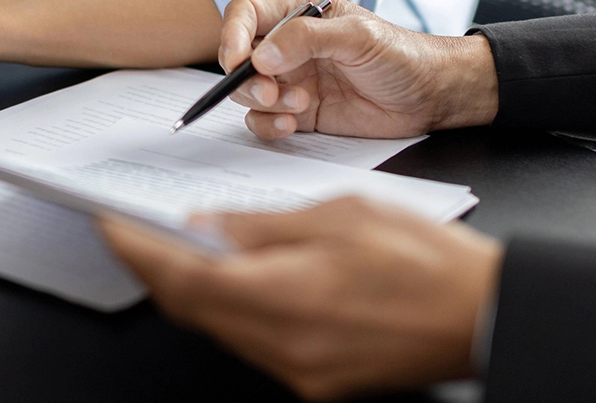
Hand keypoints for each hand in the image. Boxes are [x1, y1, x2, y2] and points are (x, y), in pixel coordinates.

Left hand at [101, 198, 502, 400]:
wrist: (486, 315)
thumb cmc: (423, 259)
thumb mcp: (336, 214)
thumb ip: (258, 225)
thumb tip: (203, 225)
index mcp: (281, 296)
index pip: (181, 276)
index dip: (136, 250)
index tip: (109, 224)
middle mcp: (280, 345)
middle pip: (190, 307)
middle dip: (153, 268)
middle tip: (130, 231)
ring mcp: (297, 371)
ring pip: (216, 327)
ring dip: (188, 288)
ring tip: (174, 246)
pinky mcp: (315, 381)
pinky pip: (249, 343)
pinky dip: (227, 307)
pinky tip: (229, 278)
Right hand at [219, 0, 498, 139]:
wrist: (432, 97)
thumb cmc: (402, 55)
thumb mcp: (357, 37)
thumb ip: (306, 39)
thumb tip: (261, 55)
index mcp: (297, 11)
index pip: (244, 14)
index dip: (231, 35)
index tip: (236, 61)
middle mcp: (287, 44)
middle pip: (239, 57)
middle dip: (247, 79)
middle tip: (271, 92)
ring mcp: (290, 79)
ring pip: (247, 92)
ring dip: (263, 103)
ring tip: (298, 107)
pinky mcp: (297, 112)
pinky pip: (263, 120)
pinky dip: (268, 126)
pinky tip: (292, 125)